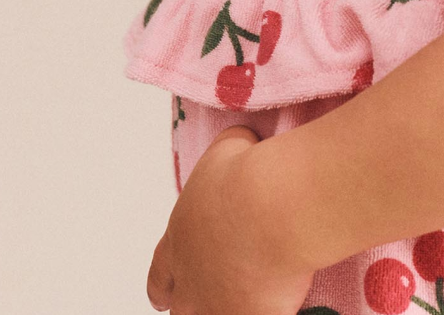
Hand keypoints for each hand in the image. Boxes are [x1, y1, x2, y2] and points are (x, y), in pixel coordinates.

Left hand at [146, 124, 316, 314]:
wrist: (271, 205)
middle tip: (210, 299)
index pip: (160, 274)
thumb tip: (240, 145)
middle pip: (181, 307)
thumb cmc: (246, 176)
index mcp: (178, 240)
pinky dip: (271, 311)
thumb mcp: (228, 149)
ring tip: (246, 301)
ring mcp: (218, 306)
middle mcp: (190, 281)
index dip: (164, 284)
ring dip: (228, 309)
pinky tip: (283, 304)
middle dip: (193, 303)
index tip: (164, 295)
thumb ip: (226, 157)